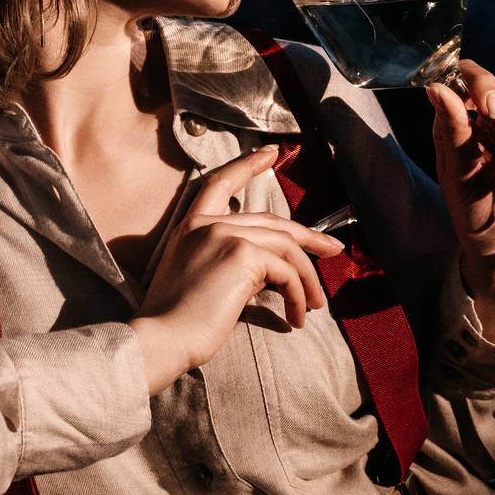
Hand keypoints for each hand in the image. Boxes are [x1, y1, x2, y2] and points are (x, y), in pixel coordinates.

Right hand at [130, 145, 344, 392]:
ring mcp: (225, 235)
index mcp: (191, 226)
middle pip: (272, 221)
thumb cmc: (177, 323)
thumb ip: (229, 261)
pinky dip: (299, 296)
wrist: (161, 341)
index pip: (221, 183)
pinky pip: (287, 272)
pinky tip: (296, 317)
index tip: (271, 153)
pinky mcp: (243, 255)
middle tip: (332, 249)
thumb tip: (273, 271)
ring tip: (315, 305)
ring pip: (286, 248)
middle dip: (309, 237)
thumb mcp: (200, 279)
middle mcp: (208, 224)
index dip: (248, 165)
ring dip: (307, 279)